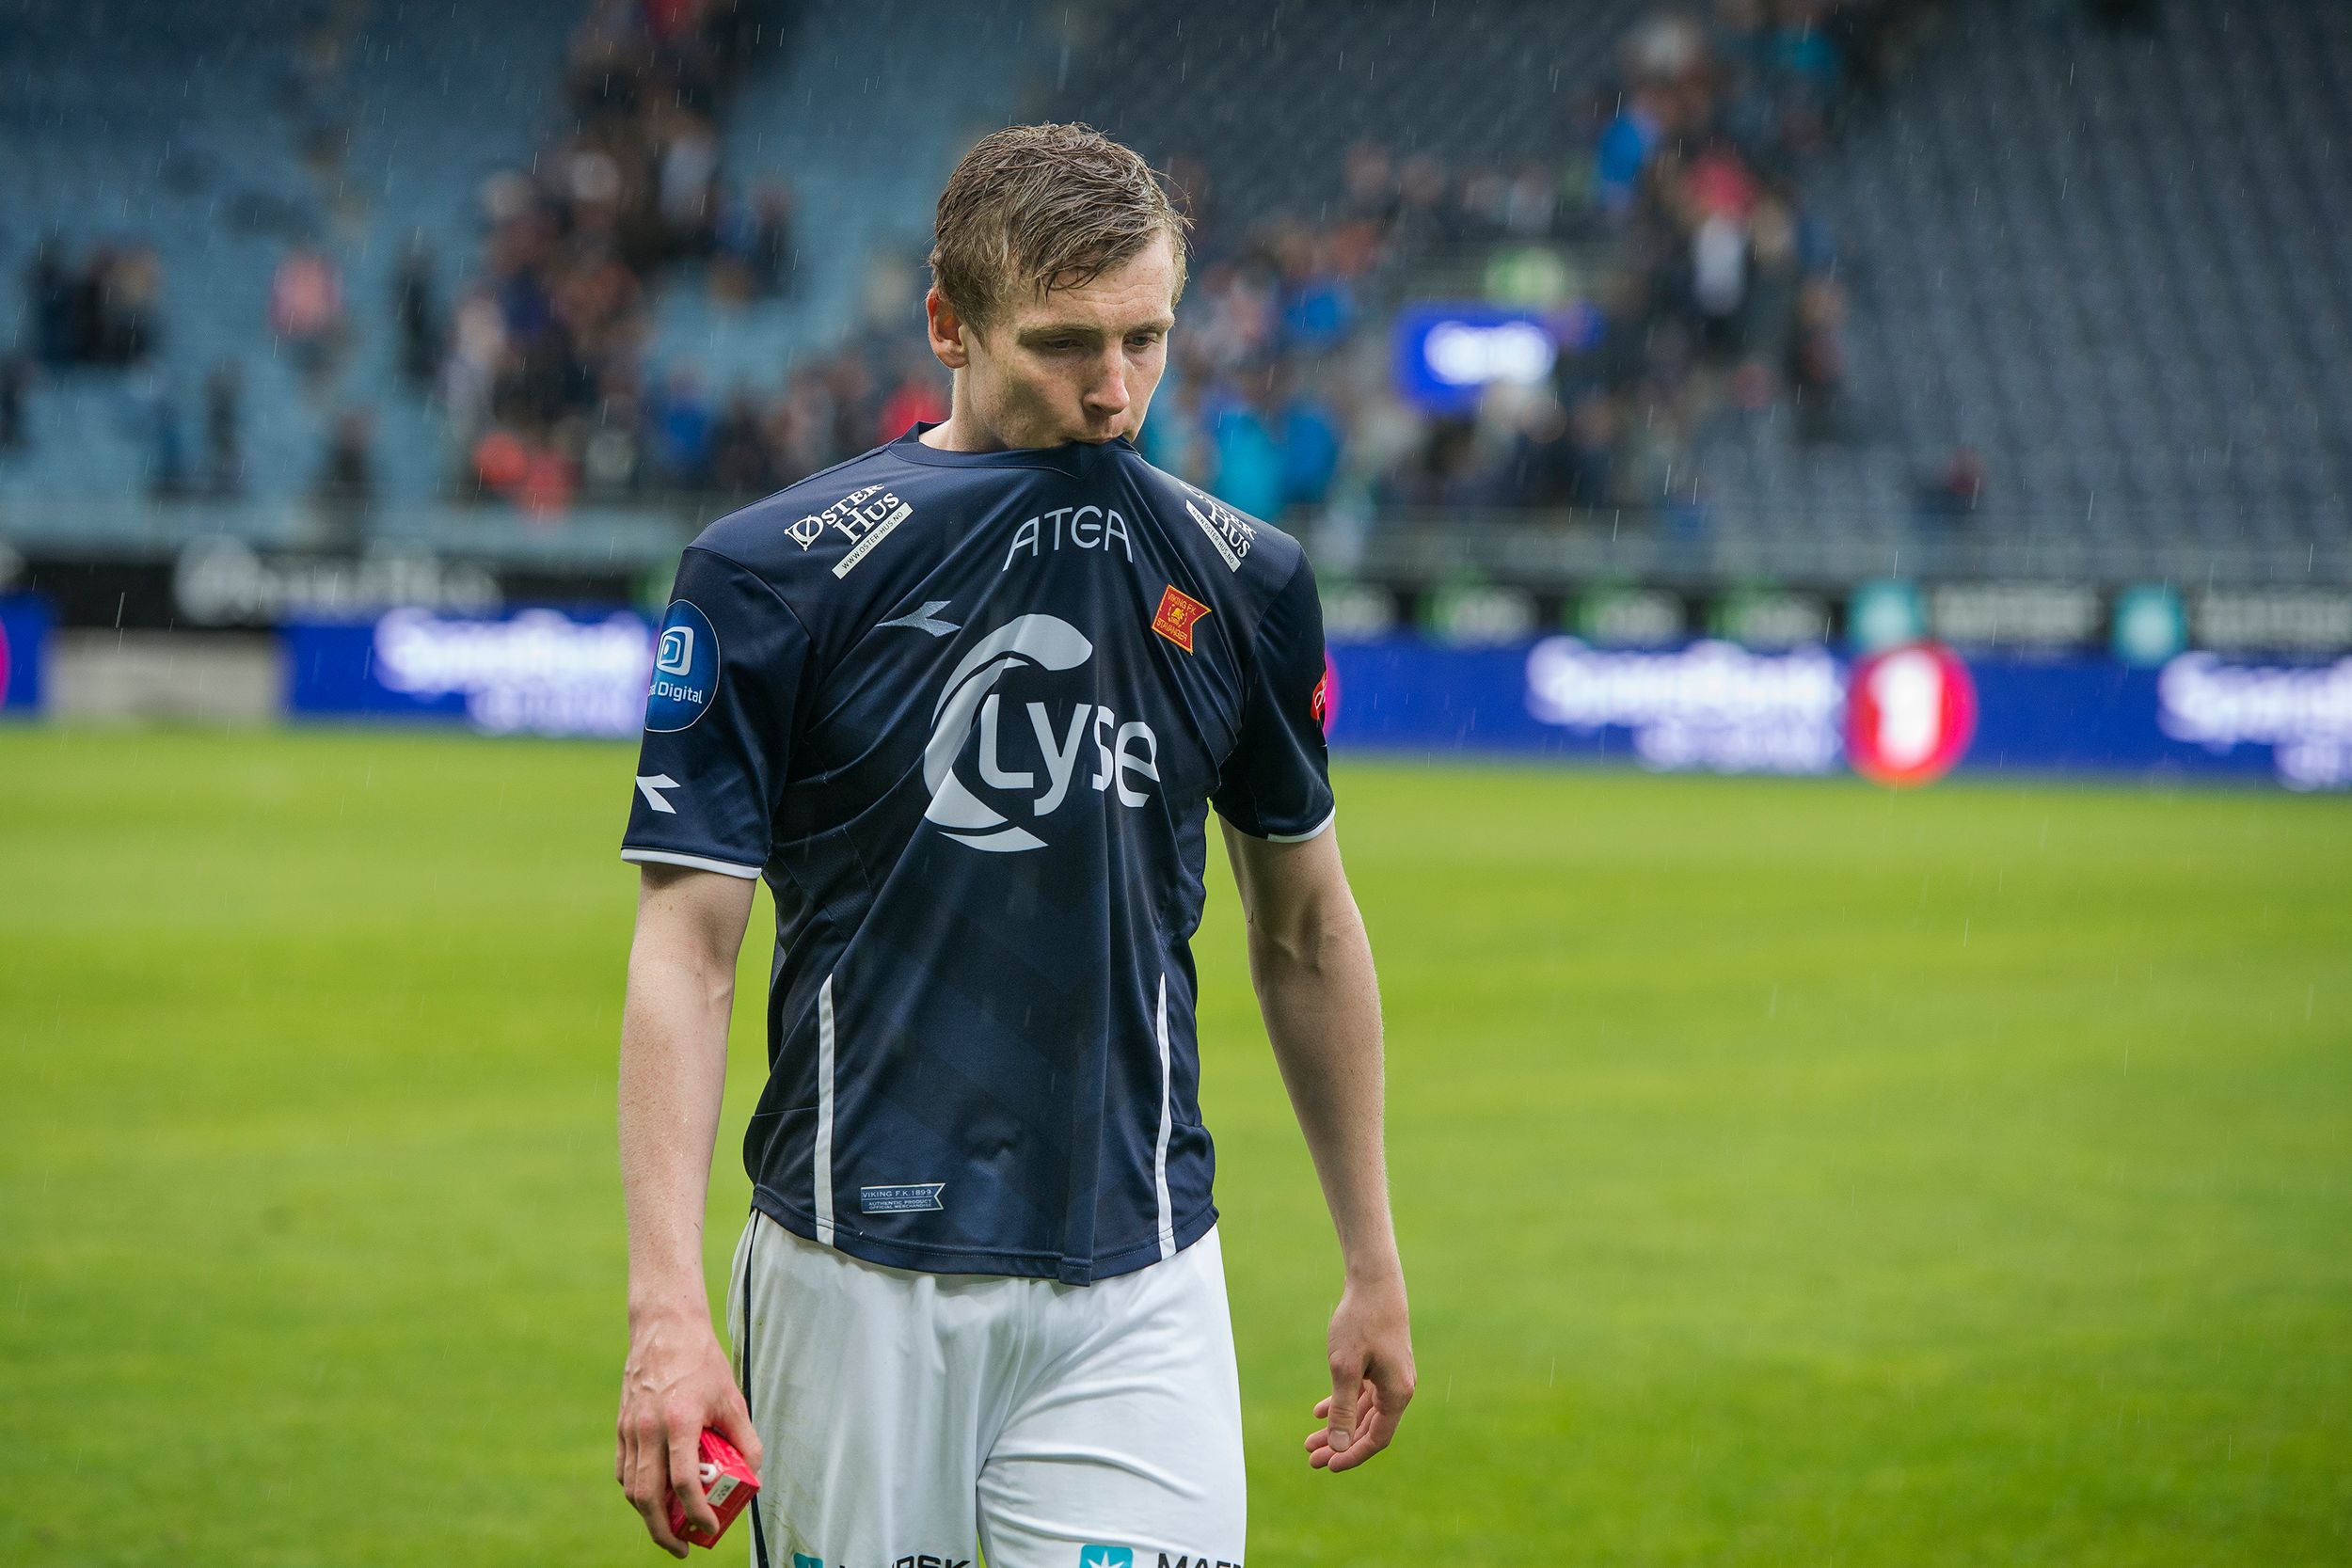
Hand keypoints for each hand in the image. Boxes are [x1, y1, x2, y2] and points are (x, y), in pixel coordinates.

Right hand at [616, 1307, 762, 1556]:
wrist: (664, 1329)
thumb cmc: (702, 1362)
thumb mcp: (732, 1399)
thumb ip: (745, 1438)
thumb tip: (754, 1475)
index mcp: (679, 1422)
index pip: (684, 1483)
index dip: (697, 1514)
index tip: (710, 1530)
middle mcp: (649, 1429)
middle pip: (648, 1497)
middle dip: (663, 1532)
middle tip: (682, 1547)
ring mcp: (630, 1429)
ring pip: (632, 1488)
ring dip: (648, 1516)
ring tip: (670, 1528)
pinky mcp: (621, 1427)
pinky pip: (624, 1470)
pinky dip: (636, 1492)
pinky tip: (654, 1498)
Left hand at [1304, 1270, 1413, 1472]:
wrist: (1374, 1282)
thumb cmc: (1360, 1323)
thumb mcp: (1345, 1368)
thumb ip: (1343, 1409)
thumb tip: (1340, 1446)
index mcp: (1397, 1394)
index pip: (1376, 1438)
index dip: (1352, 1455)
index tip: (1327, 1466)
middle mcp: (1399, 1389)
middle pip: (1368, 1428)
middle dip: (1339, 1444)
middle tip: (1310, 1459)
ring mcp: (1391, 1376)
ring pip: (1363, 1412)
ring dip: (1338, 1426)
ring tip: (1309, 1441)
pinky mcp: (1382, 1363)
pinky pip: (1362, 1393)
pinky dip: (1342, 1403)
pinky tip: (1318, 1412)